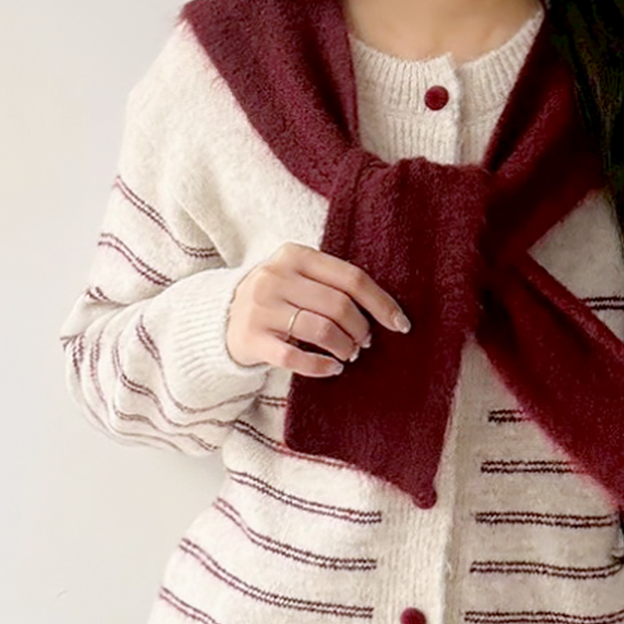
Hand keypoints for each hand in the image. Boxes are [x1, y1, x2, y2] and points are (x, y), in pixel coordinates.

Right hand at [227, 242, 410, 376]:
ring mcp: (261, 308)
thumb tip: (386, 311)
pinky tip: (333, 369)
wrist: (223, 318)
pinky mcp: (252, 339)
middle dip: (360, 329)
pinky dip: (321, 367)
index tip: (400, 324)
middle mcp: (275, 277)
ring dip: (344, 347)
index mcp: (294, 255)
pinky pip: (295, 358)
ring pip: (321, 331)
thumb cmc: (278, 298)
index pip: (351, 278)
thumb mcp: (298, 277)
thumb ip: (333, 283)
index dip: (381, 303)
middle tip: (364, 343)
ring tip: (348, 354)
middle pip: (338, 305)